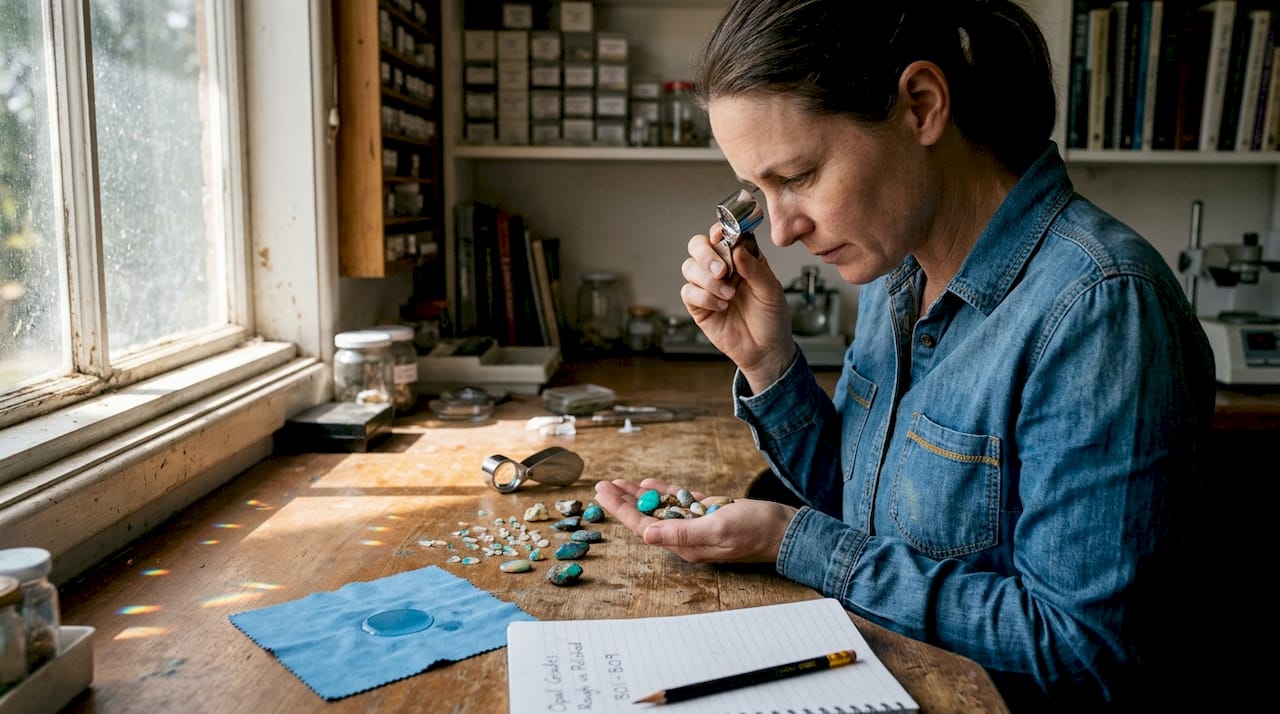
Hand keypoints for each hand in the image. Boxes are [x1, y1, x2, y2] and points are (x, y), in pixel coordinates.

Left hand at [593, 477, 796, 563]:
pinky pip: (680, 503)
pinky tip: (649, 485)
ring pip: (660, 509)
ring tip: (618, 483)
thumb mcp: (718, 529)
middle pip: (647, 517)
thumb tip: (647, 534)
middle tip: (601, 485)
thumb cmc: (756, 531)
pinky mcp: (709, 514)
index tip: (602, 493)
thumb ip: (682, 532)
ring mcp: (698, 525)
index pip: (643, 526)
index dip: (620, 509)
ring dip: (639, 496)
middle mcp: (687, 537)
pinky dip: (664, 493)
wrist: (786, 530)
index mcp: (685, 544)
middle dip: (623, 501)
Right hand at [681, 223, 795, 390]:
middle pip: (698, 246)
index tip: (721, 236)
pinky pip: (688, 292)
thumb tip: (737, 248)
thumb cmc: (772, 319)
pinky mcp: (698, 305)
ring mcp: (708, 286)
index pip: (724, 234)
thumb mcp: (771, 291)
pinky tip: (721, 306)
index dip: (719, 231)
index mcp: (742, 258)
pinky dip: (704, 297)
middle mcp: (722, 268)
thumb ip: (755, 268)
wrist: (765, 351)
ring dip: (707, 280)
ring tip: (728, 295)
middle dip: (706, 255)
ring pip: (689, 267)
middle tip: (721, 270)